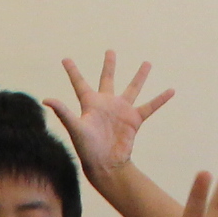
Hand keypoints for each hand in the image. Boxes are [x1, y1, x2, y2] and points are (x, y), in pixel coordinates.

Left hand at [47, 50, 173, 181]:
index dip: (72, 71)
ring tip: (147, 63)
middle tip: (110, 51)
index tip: (65, 59)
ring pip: (132, 88)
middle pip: (108, 79)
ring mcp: (121, 111)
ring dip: (140, 76)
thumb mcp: (75, 128)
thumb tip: (46, 99)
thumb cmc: (87, 148)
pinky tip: (171, 90)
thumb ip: (63, 112)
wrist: (106, 165)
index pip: (79, 83)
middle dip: (109, 65)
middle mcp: (106, 104)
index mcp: (90, 104)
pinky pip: (150, 106)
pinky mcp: (134, 120)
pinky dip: (160, 99)